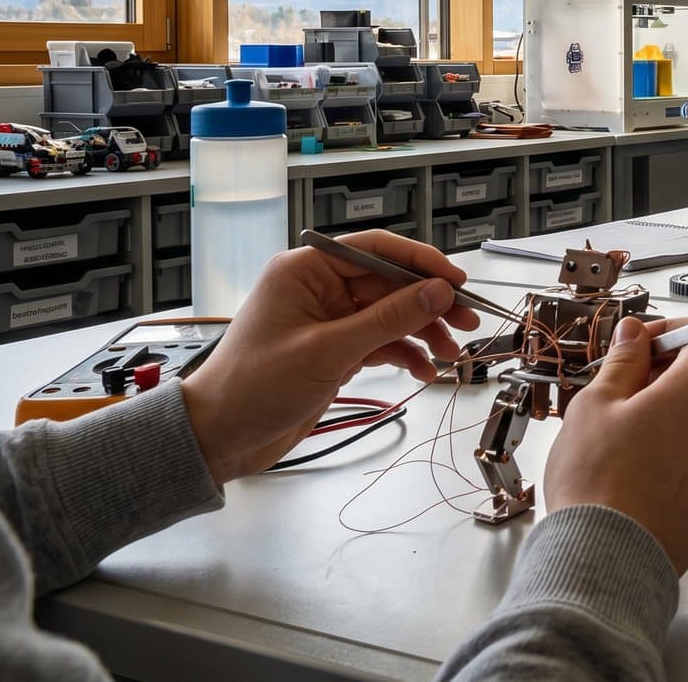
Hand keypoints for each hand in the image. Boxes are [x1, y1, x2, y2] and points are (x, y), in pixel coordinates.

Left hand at [180, 230, 480, 484]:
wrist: (220, 437)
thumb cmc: (255, 387)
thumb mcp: (329, 350)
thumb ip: (389, 319)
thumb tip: (439, 291)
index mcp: (306, 270)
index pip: (376, 250)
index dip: (421, 263)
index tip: (457, 282)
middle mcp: (318, 288)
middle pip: (390, 284)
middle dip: (429, 306)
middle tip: (468, 322)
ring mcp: (327, 320)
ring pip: (390, 315)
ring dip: (422, 333)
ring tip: (450, 355)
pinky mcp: (333, 349)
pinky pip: (380, 341)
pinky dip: (404, 354)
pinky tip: (423, 371)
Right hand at [543, 317, 687, 575]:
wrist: (607, 560)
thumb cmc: (597, 480)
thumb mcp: (596, 403)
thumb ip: (623, 361)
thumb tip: (635, 333)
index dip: (670, 332)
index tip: (638, 344)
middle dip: (663, 378)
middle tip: (616, 393)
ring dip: (669, 419)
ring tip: (620, 440)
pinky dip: (675, 456)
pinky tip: (637, 473)